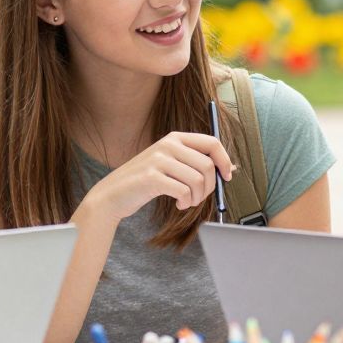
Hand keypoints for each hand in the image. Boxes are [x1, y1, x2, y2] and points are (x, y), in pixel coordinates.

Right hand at [78, 132, 233, 223]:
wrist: (112, 194)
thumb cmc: (144, 182)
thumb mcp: (169, 164)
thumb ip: (194, 162)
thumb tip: (230, 169)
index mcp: (175, 138)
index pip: (211, 143)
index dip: (225, 160)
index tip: (228, 176)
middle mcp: (167, 145)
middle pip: (208, 165)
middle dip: (210, 186)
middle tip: (199, 197)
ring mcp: (158, 160)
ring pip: (198, 179)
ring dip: (197, 197)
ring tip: (187, 201)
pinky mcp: (152, 177)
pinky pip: (184, 191)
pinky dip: (186, 202)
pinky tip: (178, 204)